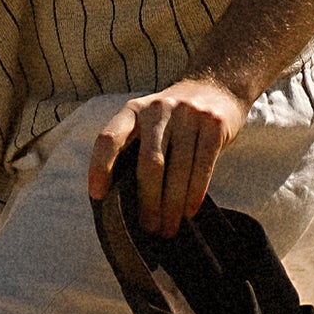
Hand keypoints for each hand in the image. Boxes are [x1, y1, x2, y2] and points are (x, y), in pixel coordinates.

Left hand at [87, 76, 248, 237]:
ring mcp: (187, 115)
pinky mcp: (213, 125)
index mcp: (133, 110)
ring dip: (172, 205)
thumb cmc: (174, 117)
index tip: (97, 195)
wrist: (216, 85)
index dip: (100, 166)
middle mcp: (157, 109)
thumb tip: (122, 198)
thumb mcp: (149, 120)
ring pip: (177, 169)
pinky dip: (194, 194)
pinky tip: (189, 212)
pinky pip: (202, 166)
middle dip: (148, 201)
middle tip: (149, 228)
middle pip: (149, 162)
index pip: (109, 137)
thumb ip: (136, 145)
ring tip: (168, 229)